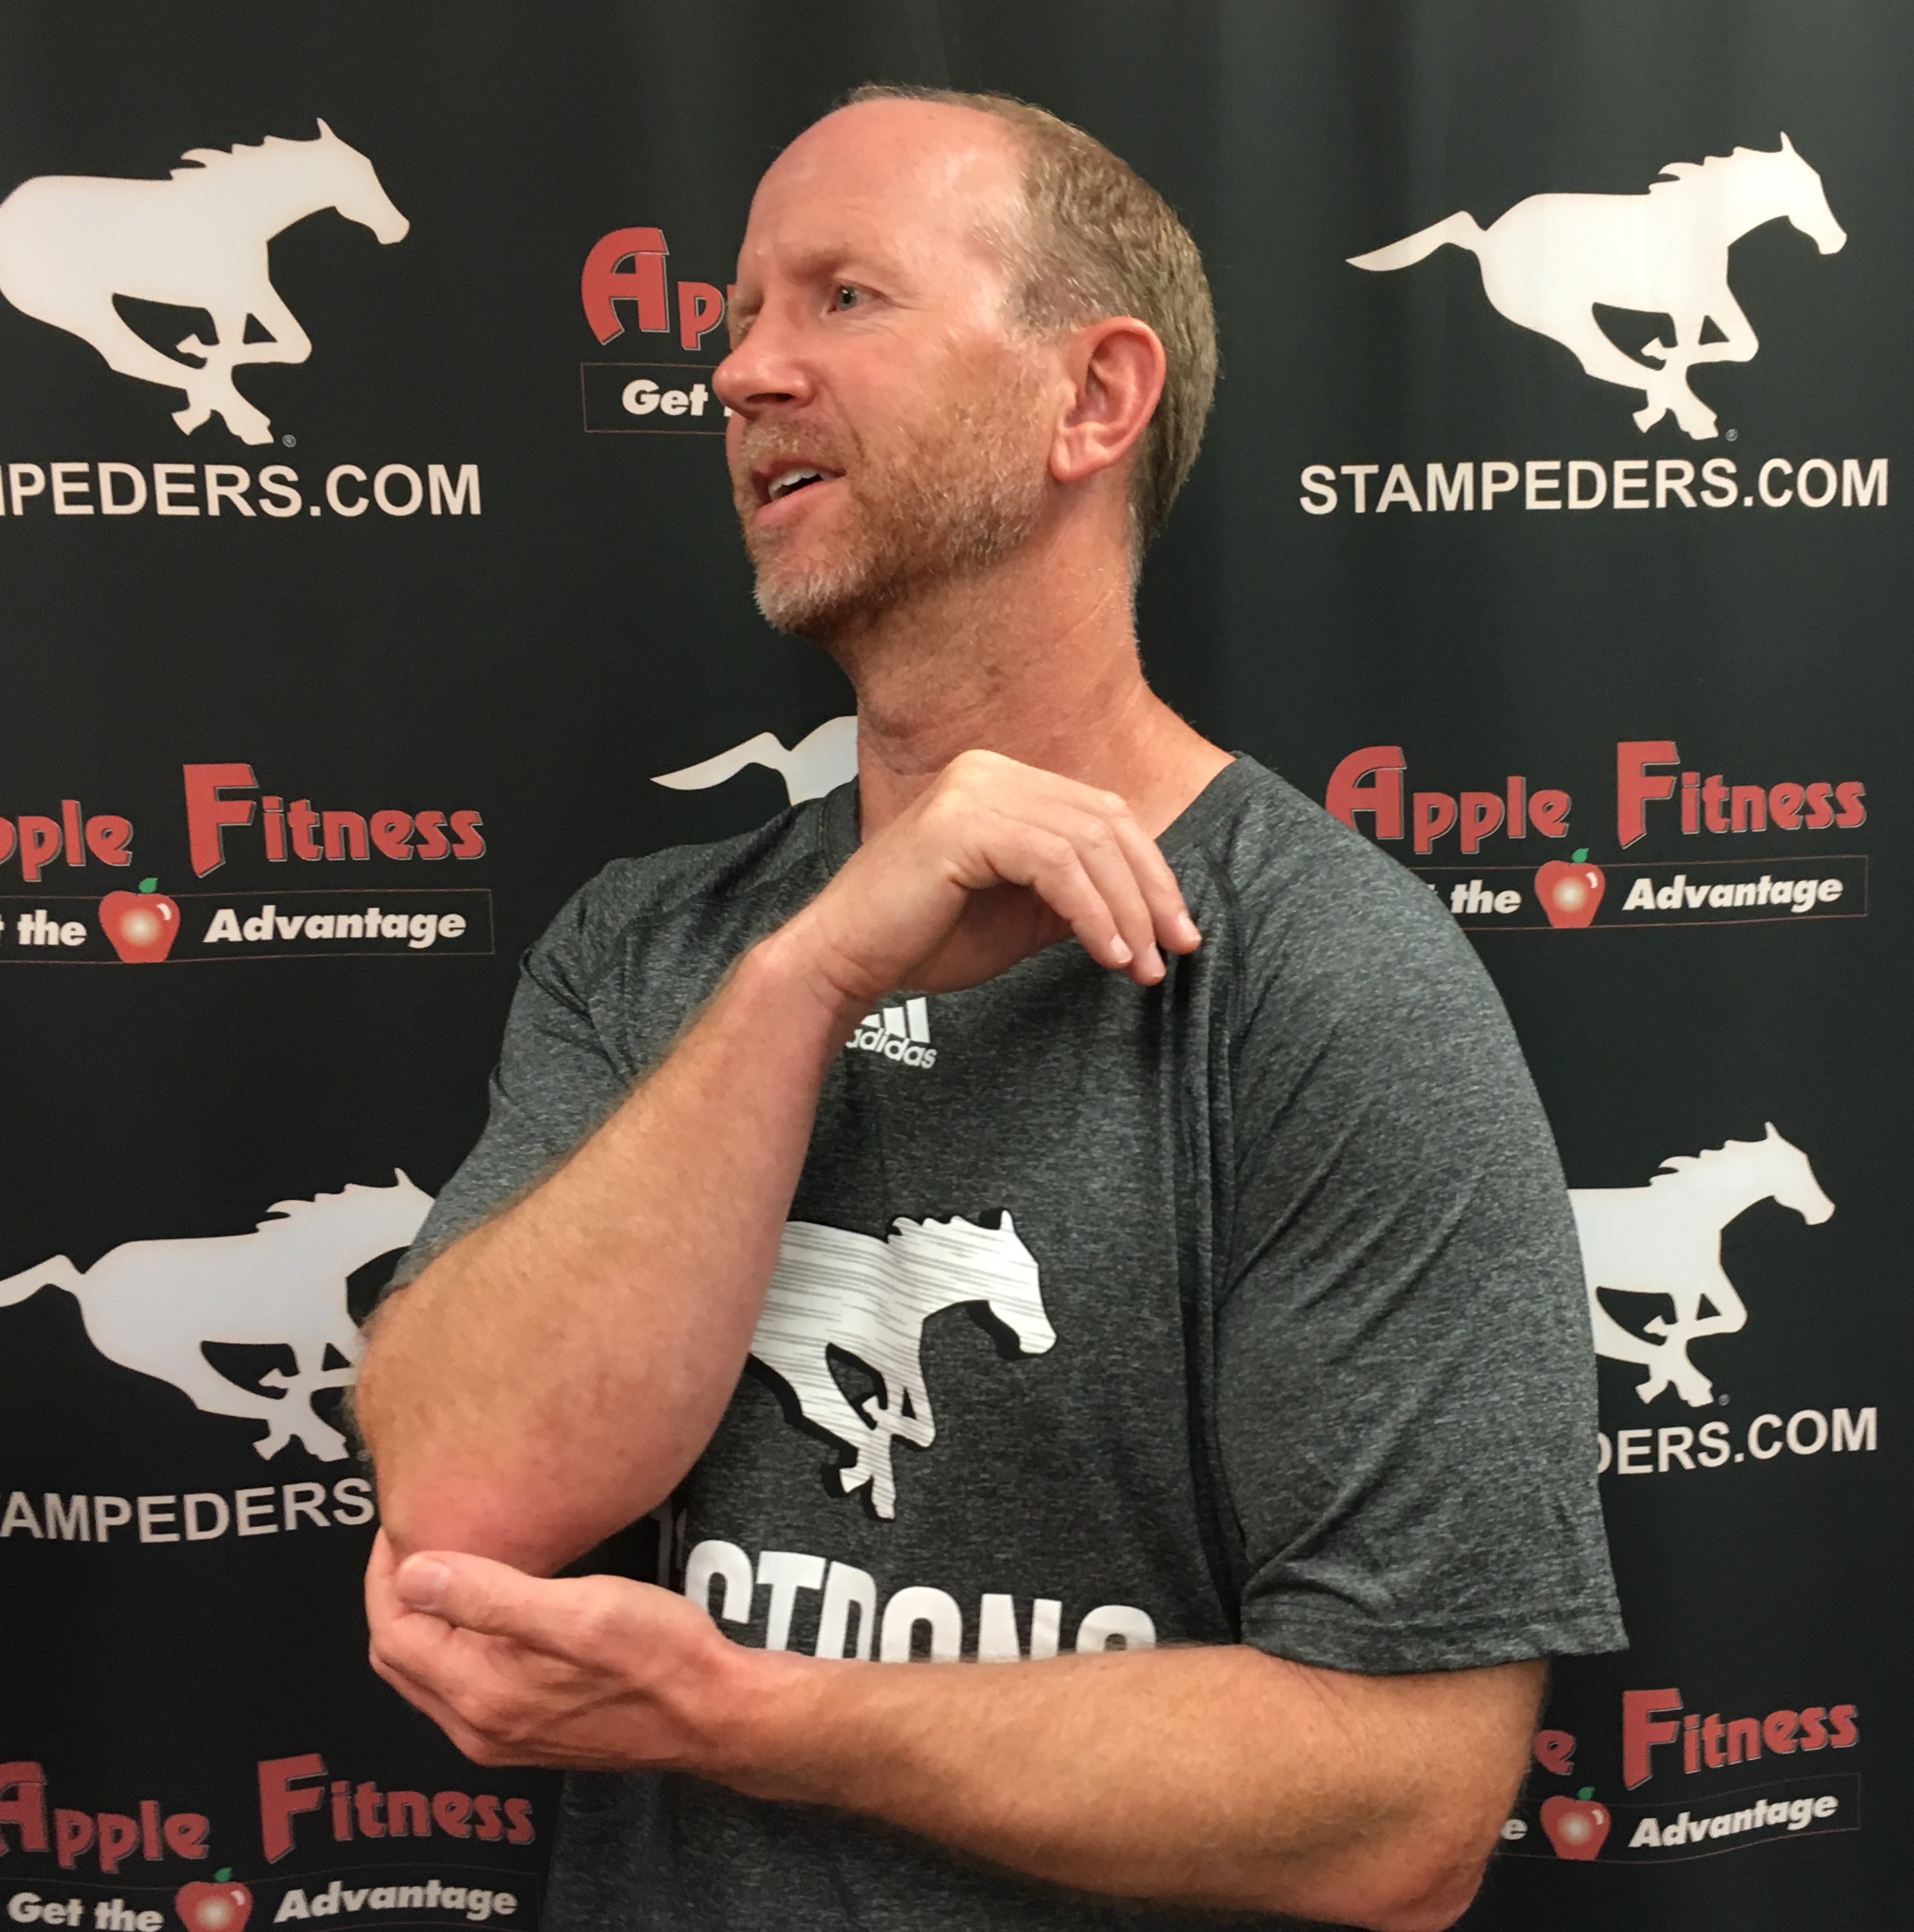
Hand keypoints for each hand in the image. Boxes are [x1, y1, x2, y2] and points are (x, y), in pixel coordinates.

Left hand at [363, 1531, 751, 1770]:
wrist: (713, 1714)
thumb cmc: (657, 1657)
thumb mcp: (580, 1611)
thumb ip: (490, 1596)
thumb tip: (412, 1573)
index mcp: (482, 1694)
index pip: (393, 1632)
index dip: (386, 1575)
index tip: (401, 1525)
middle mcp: (478, 1728)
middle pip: (400, 1658)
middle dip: (395, 1596)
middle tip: (414, 1539)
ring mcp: (502, 1737)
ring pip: (427, 1675)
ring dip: (422, 1621)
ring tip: (444, 1565)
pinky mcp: (526, 1734)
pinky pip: (460, 1688)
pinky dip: (451, 1644)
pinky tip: (483, 1610)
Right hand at [777, 749, 1200, 1009]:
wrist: (844, 960)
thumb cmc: (920, 939)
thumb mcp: (1021, 914)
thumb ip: (1074, 896)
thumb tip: (1144, 909)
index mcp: (999, 782)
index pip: (1100, 815)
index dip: (1150, 872)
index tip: (1175, 932)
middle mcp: (988, 771)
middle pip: (1104, 822)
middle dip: (1151, 891)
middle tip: (1174, 950)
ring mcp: (973, 791)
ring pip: (1087, 844)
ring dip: (1127, 911)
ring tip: (1141, 966)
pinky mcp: (962, 824)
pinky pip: (1054, 865)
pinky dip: (1091, 912)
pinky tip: (1107, 954)